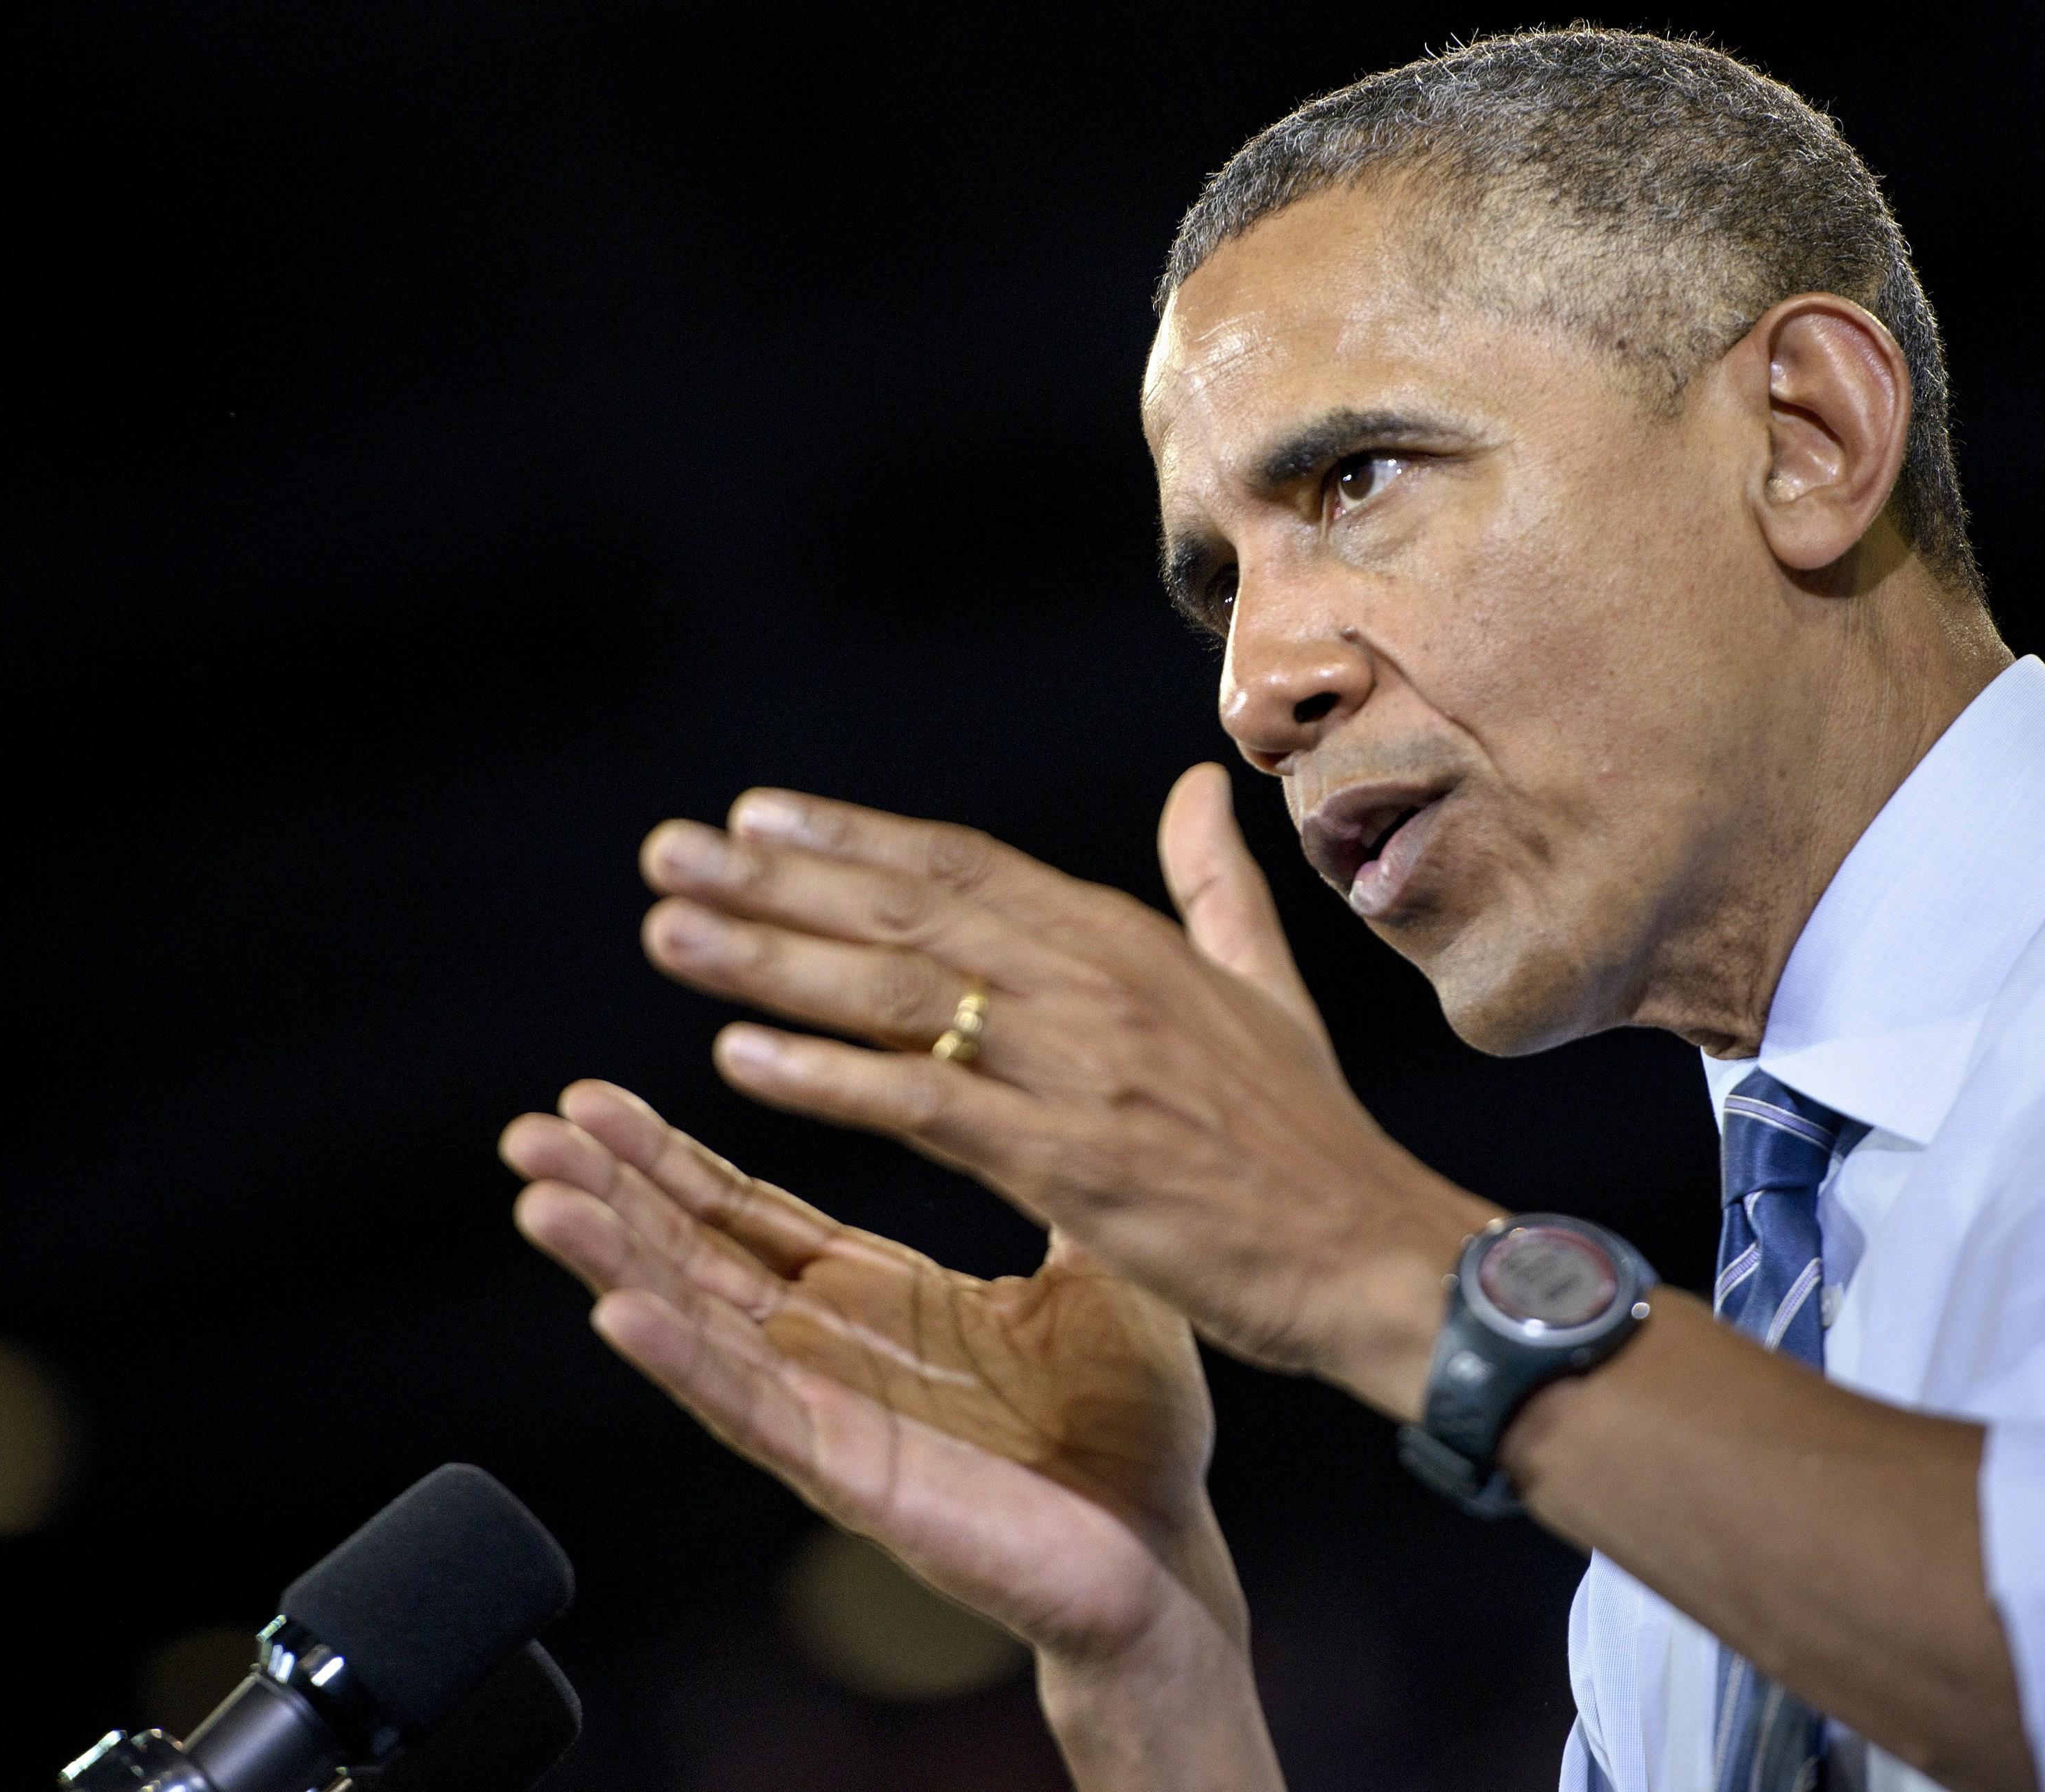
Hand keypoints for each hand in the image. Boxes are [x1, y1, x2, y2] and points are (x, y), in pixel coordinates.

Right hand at [500, 1080, 1239, 1664]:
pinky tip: (617, 1311)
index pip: (744, 1213)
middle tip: (530, 1128)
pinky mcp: (850, 1475)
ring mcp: (829, 1415)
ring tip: (542, 1198)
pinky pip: (751, 1412)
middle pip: (693, 1258)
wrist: (1170, 1542)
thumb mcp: (1086, 1261)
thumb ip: (1039, 1170)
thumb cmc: (1132, 1417)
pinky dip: (682, 1361)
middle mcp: (830, 1351)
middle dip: (610, 1193)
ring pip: (697, 1328)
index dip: (668, 1156)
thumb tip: (1033, 1072)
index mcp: (873, 1293)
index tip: (591, 1097)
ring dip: (615, 1264)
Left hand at [633, 763, 1495, 1416]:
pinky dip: (829, 1079)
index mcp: (1130, 943)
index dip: (852, 838)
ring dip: (774, 961)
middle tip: (667, 853)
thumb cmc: (1313, 1138)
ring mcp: (1083, 1071)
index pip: (964, 867)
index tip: (753, 817)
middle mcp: (1097, 984)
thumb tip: (1195, 787)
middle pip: (910, 912)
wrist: (1377, 1256)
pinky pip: (927, 1106)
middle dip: (778, 881)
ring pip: (902, 994)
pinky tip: (739, 1059)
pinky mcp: (1074, 1164)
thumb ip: (1212, 887)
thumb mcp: (1266, 989)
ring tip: (671, 934)